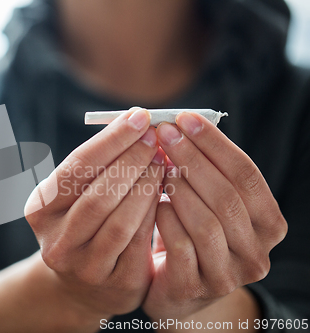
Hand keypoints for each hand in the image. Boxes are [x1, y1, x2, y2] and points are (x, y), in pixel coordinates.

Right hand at [25, 108, 165, 317]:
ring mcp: (84, 267)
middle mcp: (56, 241)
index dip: (111, 140)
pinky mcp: (116, 284)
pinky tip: (166, 191)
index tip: (140, 116)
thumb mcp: (75, 195)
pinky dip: (155, 212)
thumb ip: (96, 165)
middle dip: (132, 160)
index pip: (76, 168)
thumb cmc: (83, 223)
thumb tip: (133, 121)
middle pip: (98, 195)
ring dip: (147, 186)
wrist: (83, 284)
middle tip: (156, 138)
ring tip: (163, 162)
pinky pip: (140, 242)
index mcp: (40, 210)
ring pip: (120, 221)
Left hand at [143, 112, 287, 320]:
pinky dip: (166, 218)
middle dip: (192, 159)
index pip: (247, 175)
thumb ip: (205, 171)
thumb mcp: (208, 203)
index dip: (215, 144)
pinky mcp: (195, 288)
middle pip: (228, 197)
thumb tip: (178, 125)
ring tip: (158, 167)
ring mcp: (227, 275)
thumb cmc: (192, 234)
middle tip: (163, 134)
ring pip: (207, 223)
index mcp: (268, 224)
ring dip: (179, 189)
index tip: (184, 118)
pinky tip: (154, 202)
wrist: (177, 287)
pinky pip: (180, 246)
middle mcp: (256, 252)